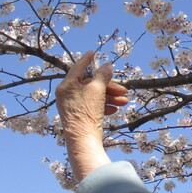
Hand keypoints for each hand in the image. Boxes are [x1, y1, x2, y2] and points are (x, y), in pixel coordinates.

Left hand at [56, 51, 128, 180]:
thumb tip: (107, 65)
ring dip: (111, 97)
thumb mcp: (97, 89)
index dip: (87, 60)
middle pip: (91, 84)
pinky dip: (105, 106)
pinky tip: (115, 110)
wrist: (83, 140)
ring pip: (94, 96)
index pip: (78, 68)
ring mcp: (73, 106)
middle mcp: (67, 94)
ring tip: (125, 102)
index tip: (92, 52)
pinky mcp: (79, 116)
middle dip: (109, 87)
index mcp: (67, 85)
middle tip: (124, 90)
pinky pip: (93, 106)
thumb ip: (102, 75)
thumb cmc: (87, 112)